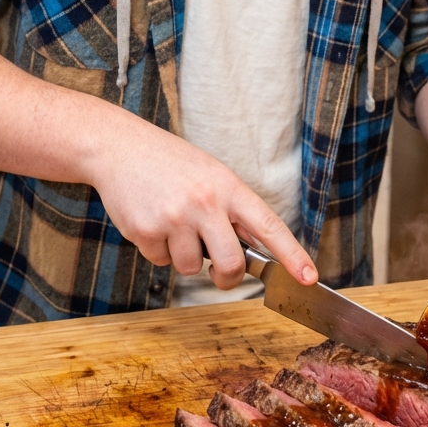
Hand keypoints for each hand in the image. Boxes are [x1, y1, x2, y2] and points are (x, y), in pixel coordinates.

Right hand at [86, 115, 317, 289]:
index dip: (292, 255)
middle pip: (231, 264)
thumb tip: (254, 251)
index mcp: (228, 187)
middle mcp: (205, 202)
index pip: (269, 226)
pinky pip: (160, 262)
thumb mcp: (211, 175)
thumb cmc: (170, 163)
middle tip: (218, 271)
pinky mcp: (145, 231)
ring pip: (192, 267)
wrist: (118, 148)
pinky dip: (157, 250)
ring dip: (183, 257)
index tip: (309, 278)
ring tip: (172, 223)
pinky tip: (151, 221)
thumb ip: (232, 209)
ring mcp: (174, 217)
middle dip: (225, 277)